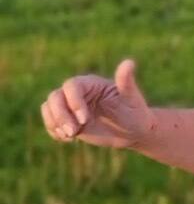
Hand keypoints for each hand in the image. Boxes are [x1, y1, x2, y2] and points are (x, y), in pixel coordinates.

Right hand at [40, 58, 155, 149]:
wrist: (132, 130)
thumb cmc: (135, 112)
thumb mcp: (132, 98)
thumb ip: (126, 82)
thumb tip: (129, 63)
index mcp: (90, 83)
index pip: (71, 86)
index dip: (73, 102)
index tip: (85, 120)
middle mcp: (77, 93)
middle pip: (55, 97)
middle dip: (61, 116)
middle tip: (73, 133)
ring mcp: (70, 106)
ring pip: (48, 108)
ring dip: (54, 123)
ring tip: (71, 136)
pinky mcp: (67, 120)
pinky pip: (50, 121)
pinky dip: (54, 130)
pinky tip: (68, 140)